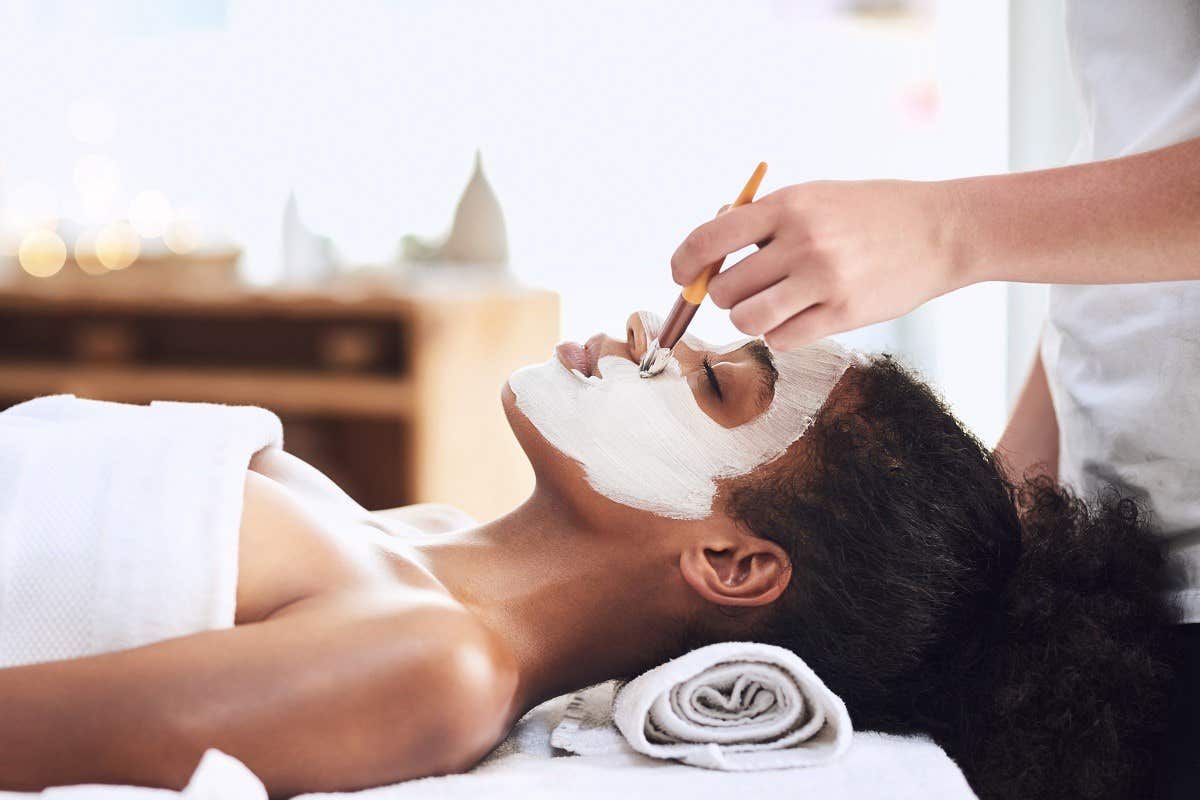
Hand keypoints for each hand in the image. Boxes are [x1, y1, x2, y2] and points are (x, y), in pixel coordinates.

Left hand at [670, 179, 966, 348]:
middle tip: (747, 288)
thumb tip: (706, 251)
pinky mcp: (844, 315)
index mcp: (789, 205)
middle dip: (725, 294)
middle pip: (725, 288)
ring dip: (750, 318)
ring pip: (748, 319)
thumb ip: (763, 219)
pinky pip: (783, 339)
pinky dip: (781, 333)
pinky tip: (801, 316)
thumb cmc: (869, 212)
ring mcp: (824, 281)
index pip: (710, 238)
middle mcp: (803, 241)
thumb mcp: (815, 196)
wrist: (942, 229)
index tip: (682, 274)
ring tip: (770, 305)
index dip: (685, 262)